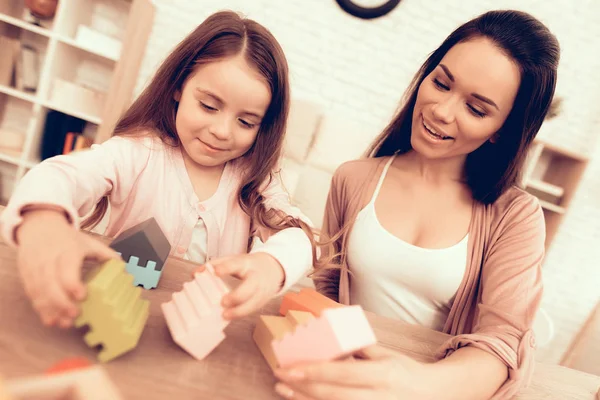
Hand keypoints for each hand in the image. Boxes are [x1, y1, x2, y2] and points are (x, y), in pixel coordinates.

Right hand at [16, 210, 120, 327]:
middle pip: (50, 282)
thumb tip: (125, 268)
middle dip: (61, 301)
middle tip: (75, 315)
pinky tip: (51, 320)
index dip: (71, 282)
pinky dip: (41, 309)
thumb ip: (106, 254)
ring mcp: (35, 268)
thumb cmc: (67, 239)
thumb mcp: (88, 242)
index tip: (81, 296)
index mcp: (67, 250)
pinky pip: (32, 294)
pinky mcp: (26, 276)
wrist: (39, 227)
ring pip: (39, 291)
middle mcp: (49, 259)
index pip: (66, 266)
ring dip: (51, 309)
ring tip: (64, 323)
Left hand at [192, 252, 284, 319]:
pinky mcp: (262, 302)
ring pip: (253, 303)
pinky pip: (252, 310)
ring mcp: (261, 291)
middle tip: (223, 302)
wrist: (273, 270)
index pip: (237, 264)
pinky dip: (241, 314)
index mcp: (246, 264)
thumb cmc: (248, 266)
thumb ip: (216, 264)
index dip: (227, 267)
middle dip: (237, 295)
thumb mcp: (235, 260)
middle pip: (250, 287)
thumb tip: (196, 273)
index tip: (217, 272)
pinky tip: (230, 318)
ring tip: (225, 315)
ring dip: (239, 311)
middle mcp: (256, 278)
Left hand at [273, 345, 433, 399]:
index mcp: (382, 374)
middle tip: (279, 378)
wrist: (431, 396)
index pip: (341, 374)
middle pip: (333, 395)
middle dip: (302, 387)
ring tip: (284, 391)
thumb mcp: (385, 354)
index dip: (313, 371)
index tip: (289, 367)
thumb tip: (329, 335)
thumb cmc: (403, 372)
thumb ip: (359, 348)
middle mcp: (378, 396)